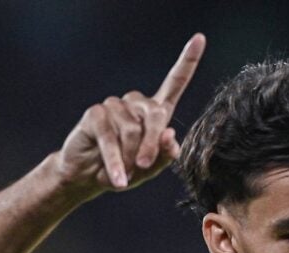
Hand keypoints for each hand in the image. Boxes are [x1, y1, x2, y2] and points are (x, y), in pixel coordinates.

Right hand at [55, 33, 205, 195]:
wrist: (88, 177)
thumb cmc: (126, 170)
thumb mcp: (151, 169)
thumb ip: (166, 155)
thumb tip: (171, 134)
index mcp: (156, 112)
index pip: (175, 82)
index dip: (188, 61)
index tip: (200, 38)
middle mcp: (137, 103)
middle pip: (156, 115)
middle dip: (153, 144)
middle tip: (145, 166)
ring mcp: (115, 106)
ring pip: (133, 130)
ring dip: (130, 157)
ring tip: (124, 171)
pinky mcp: (95, 114)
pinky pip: (110, 139)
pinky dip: (116, 162)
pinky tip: (117, 178)